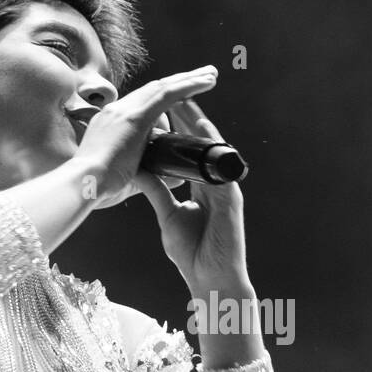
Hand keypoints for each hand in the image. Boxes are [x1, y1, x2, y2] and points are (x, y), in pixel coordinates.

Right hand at [71, 66, 216, 209]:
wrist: (82, 186)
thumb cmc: (98, 189)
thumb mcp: (128, 177)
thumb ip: (151, 174)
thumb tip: (175, 178)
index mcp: (111, 123)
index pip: (142, 104)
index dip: (164, 98)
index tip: (181, 97)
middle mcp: (116, 111)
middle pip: (154, 89)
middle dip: (179, 82)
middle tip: (203, 75)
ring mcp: (125, 111)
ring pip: (164, 87)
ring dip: (189, 79)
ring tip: (211, 74)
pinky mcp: (135, 117)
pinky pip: (168, 94)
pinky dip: (188, 86)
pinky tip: (206, 81)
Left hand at [135, 98, 249, 289]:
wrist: (209, 279)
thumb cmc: (192, 254)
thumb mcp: (167, 216)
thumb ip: (157, 191)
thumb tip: (141, 171)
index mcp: (202, 187)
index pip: (189, 151)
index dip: (177, 130)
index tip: (163, 110)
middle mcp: (216, 183)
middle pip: (202, 144)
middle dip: (188, 118)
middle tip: (176, 92)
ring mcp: (225, 189)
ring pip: (213, 149)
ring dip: (200, 125)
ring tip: (186, 101)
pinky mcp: (231, 198)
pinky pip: (221, 165)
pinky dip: (212, 147)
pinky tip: (202, 130)